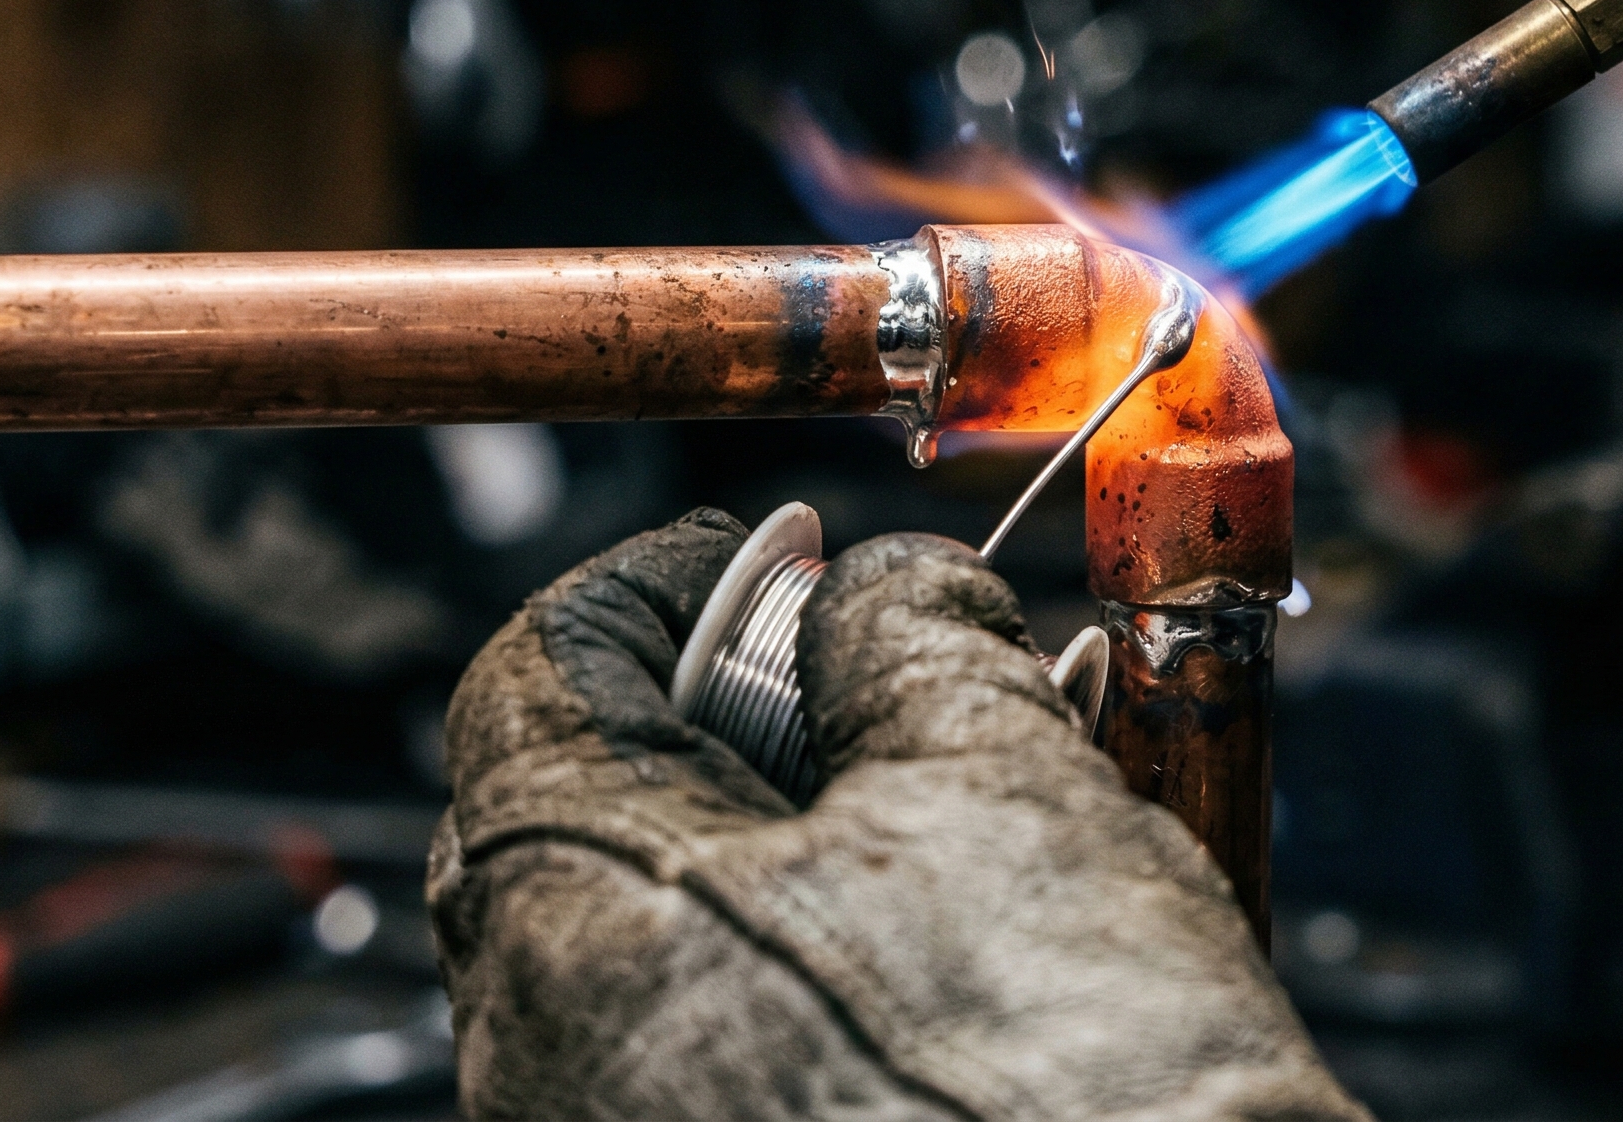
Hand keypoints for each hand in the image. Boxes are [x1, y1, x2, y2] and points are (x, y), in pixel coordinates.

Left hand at [427, 509, 1363, 1120]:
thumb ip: (908, 638)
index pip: (545, 673)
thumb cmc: (1077, 1081)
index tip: (769, 553)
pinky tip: (941, 949)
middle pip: (594, 811)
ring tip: (948, 818)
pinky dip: (800, 967)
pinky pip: (709, 1044)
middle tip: (869, 677)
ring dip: (785, 847)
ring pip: (660, 938)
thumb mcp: (1005, 779)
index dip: (668, 581)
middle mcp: (546, 1058)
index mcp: (577, 916)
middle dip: (738, 716)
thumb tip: (880, 591)